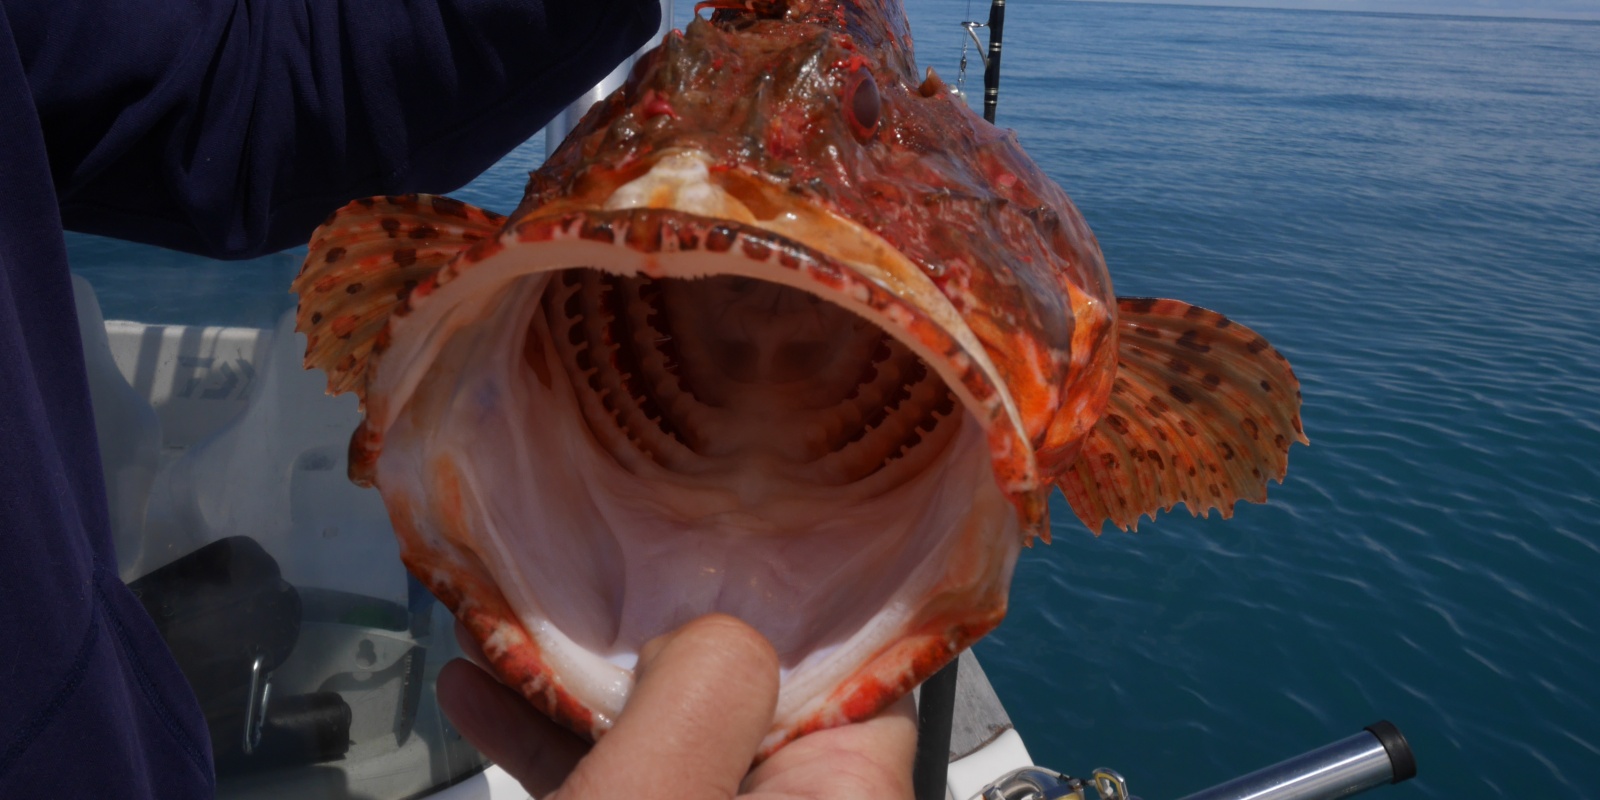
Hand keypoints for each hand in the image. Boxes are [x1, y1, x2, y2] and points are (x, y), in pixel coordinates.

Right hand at [437, 613, 917, 798]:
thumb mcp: (653, 798)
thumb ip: (704, 695)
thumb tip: (718, 632)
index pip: (855, 682)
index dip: (786, 603)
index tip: (712, 536)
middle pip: (751, 711)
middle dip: (664, 639)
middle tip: (596, 569)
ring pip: (675, 756)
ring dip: (592, 693)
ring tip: (510, 628)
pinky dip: (564, 758)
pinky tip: (480, 705)